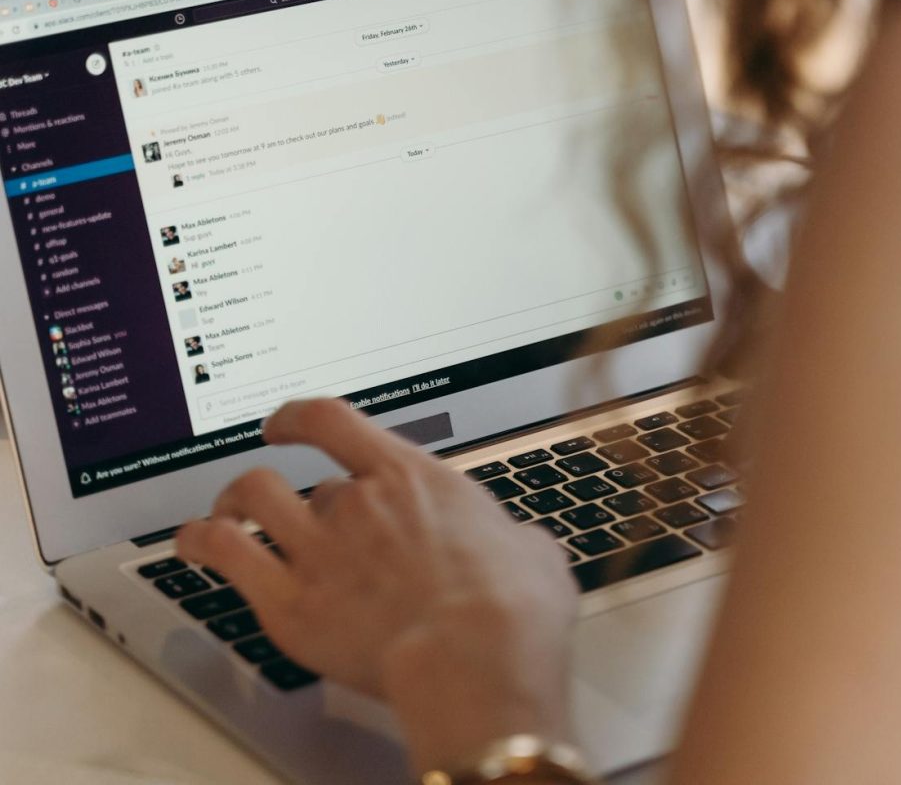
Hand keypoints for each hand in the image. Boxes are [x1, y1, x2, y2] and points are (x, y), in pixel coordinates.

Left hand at [176, 399, 579, 772]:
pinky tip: (194, 544)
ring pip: (250, 498)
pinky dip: (202, 542)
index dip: (298, 417)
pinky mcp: (291, 604)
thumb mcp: (532, 551)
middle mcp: (357, 503)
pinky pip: (226, 555)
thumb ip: (510, 537)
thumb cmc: (512, 607)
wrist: (479, 657)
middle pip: (305, 483)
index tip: (287, 424)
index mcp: (411, 478)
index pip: (334, 421)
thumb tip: (521, 547)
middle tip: (301, 519)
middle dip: (303, 502)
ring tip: (227, 511)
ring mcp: (319, 550)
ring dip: (234, 501)